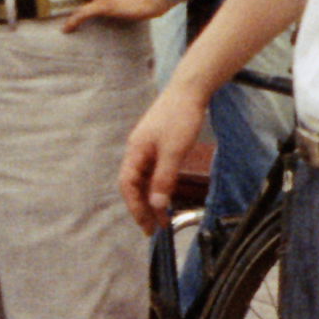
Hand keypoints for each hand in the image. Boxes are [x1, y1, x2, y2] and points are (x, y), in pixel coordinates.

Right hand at [120, 89, 205, 233]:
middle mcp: (137, 150)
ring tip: (163, 217)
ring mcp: (147, 147)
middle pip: (134, 185)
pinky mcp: (158, 144)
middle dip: (143, 208)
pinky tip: (166, 194)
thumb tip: (156, 205)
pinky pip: (153, 171)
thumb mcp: (174, 151)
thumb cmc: (180, 116)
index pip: (128, 186)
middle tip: (155, 229)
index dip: (136, 207)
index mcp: (135, 151)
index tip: (147, 225)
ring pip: (144, 179)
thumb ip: (164, 179)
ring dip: (152, 199)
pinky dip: (158, 186)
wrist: (190, 90)